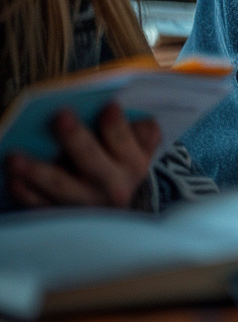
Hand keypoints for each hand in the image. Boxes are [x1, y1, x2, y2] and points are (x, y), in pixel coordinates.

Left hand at [4, 103, 161, 208]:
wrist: (111, 201)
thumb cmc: (121, 163)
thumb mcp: (140, 148)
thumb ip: (139, 130)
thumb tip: (115, 109)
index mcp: (132, 163)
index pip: (123, 139)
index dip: (117, 124)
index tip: (109, 106)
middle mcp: (112, 186)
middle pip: (91, 160)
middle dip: (76, 138)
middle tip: (61, 117)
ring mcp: (85, 203)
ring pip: (60, 186)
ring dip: (38, 172)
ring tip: (15, 157)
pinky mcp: (62, 215)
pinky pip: (40, 205)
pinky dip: (26, 193)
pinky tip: (14, 180)